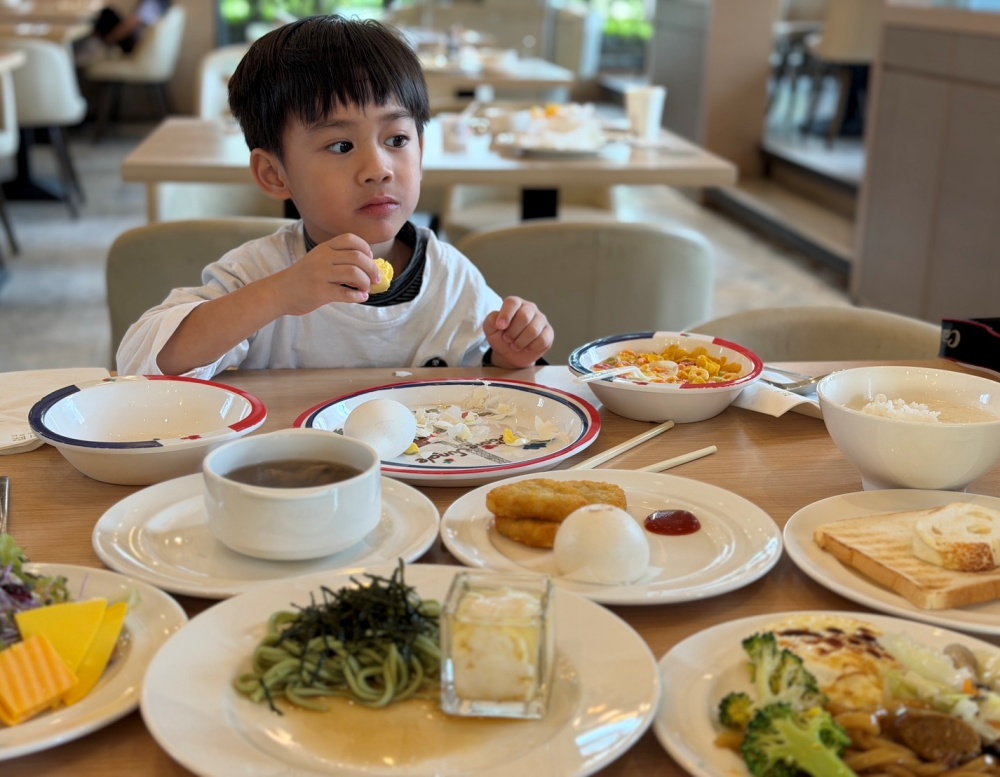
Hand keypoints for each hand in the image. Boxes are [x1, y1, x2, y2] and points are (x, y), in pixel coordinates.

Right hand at [268, 233, 383, 315]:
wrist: (279, 292)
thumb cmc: (303, 278)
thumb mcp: (318, 260)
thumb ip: (338, 259)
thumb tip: (369, 266)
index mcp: (324, 248)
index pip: (351, 239)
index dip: (365, 249)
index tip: (370, 259)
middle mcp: (323, 258)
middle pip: (358, 257)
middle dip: (372, 269)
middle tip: (376, 280)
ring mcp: (320, 274)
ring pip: (354, 273)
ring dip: (366, 283)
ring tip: (366, 289)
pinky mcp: (319, 291)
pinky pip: (346, 293)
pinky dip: (358, 296)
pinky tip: (360, 298)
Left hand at [484, 296, 552, 367]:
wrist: (510, 354)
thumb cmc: (500, 337)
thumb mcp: (490, 329)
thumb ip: (491, 320)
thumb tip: (498, 317)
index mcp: (515, 304)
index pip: (513, 302)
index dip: (506, 314)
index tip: (500, 327)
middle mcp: (530, 308)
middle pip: (524, 316)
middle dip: (513, 332)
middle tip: (507, 339)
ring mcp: (541, 319)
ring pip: (533, 330)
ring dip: (520, 342)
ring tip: (514, 345)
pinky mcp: (548, 332)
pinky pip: (542, 340)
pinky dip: (531, 347)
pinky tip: (526, 348)